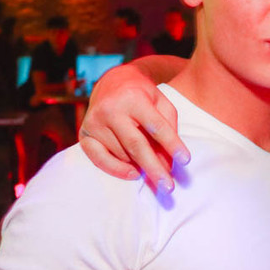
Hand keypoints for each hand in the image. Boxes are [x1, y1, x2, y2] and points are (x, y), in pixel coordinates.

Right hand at [78, 64, 187, 192]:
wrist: (112, 82)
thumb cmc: (142, 95)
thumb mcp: (161, 102)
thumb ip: (168, 127)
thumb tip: (168, 160)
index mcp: (133, 98)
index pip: (156, 126)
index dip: (171, 144)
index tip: (185, 160)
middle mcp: (111, 109)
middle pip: (136, 145)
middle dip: (154, 168)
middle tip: (168, 187)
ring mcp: (95, 122)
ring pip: (122, 153)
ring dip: (141, 166)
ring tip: (157, 173)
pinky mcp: (84, 133)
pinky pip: (99, 158)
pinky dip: (116, 169)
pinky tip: (133, 174)